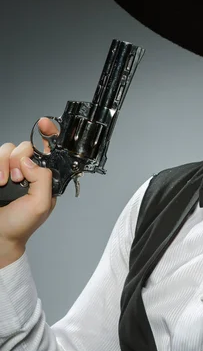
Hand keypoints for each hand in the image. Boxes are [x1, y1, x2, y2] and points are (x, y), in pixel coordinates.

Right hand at [0, 118, 57, 266]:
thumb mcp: (41, 204)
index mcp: (44, 176)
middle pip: (26, 146)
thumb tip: (30, 162)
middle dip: (21, 158)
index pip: (50, 149)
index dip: (50, 133)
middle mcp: (27, 170)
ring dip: (5, 164)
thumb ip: (43, 179)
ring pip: (8, 149)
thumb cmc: (21, 225)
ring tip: (5, 183)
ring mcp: (9, 170)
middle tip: (18, 178)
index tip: (44, 124)